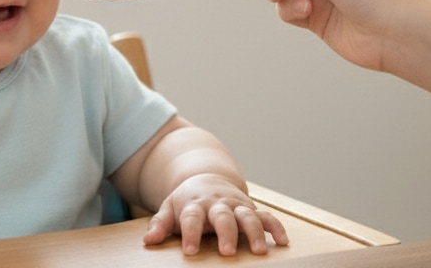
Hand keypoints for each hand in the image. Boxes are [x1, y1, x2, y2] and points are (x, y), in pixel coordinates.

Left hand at [142, 173, 287, 255]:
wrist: (206, 178)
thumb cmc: (187, 201)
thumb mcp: (169, 208)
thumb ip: (160, 224)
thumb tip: (148, 241)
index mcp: (195, 204)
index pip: (191, 217)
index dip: (190, 233)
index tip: (190, 251)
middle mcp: (217, 204)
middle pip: (222, 216)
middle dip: (226, 233)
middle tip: (227, 252)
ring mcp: (236, 205)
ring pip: (247, 215)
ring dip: (254, 232)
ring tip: (258, 251)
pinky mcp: (251, 208)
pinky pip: (266, 216)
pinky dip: (275, 227)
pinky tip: (282, 241)